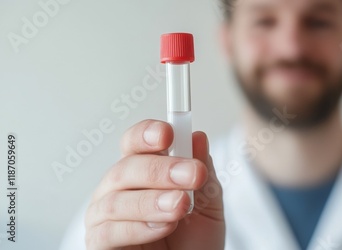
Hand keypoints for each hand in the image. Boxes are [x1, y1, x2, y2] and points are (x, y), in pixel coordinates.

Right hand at [84, 120, 224, 249]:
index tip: (168, 133)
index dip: (146, 134)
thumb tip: (198, 137)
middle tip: (193, 175)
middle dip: (161, 170)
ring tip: (181, 206)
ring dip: (152, 201)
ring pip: (116, 200)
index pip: (134, 143)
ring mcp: (104, 216)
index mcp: (142, 172)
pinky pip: (109, 232)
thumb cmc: (194, 240)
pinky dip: (138, 228)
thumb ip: (203, 174)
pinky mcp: (99, 244)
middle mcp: (118, 189)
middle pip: (126, 168)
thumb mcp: (208, 204)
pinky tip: (164, 226)